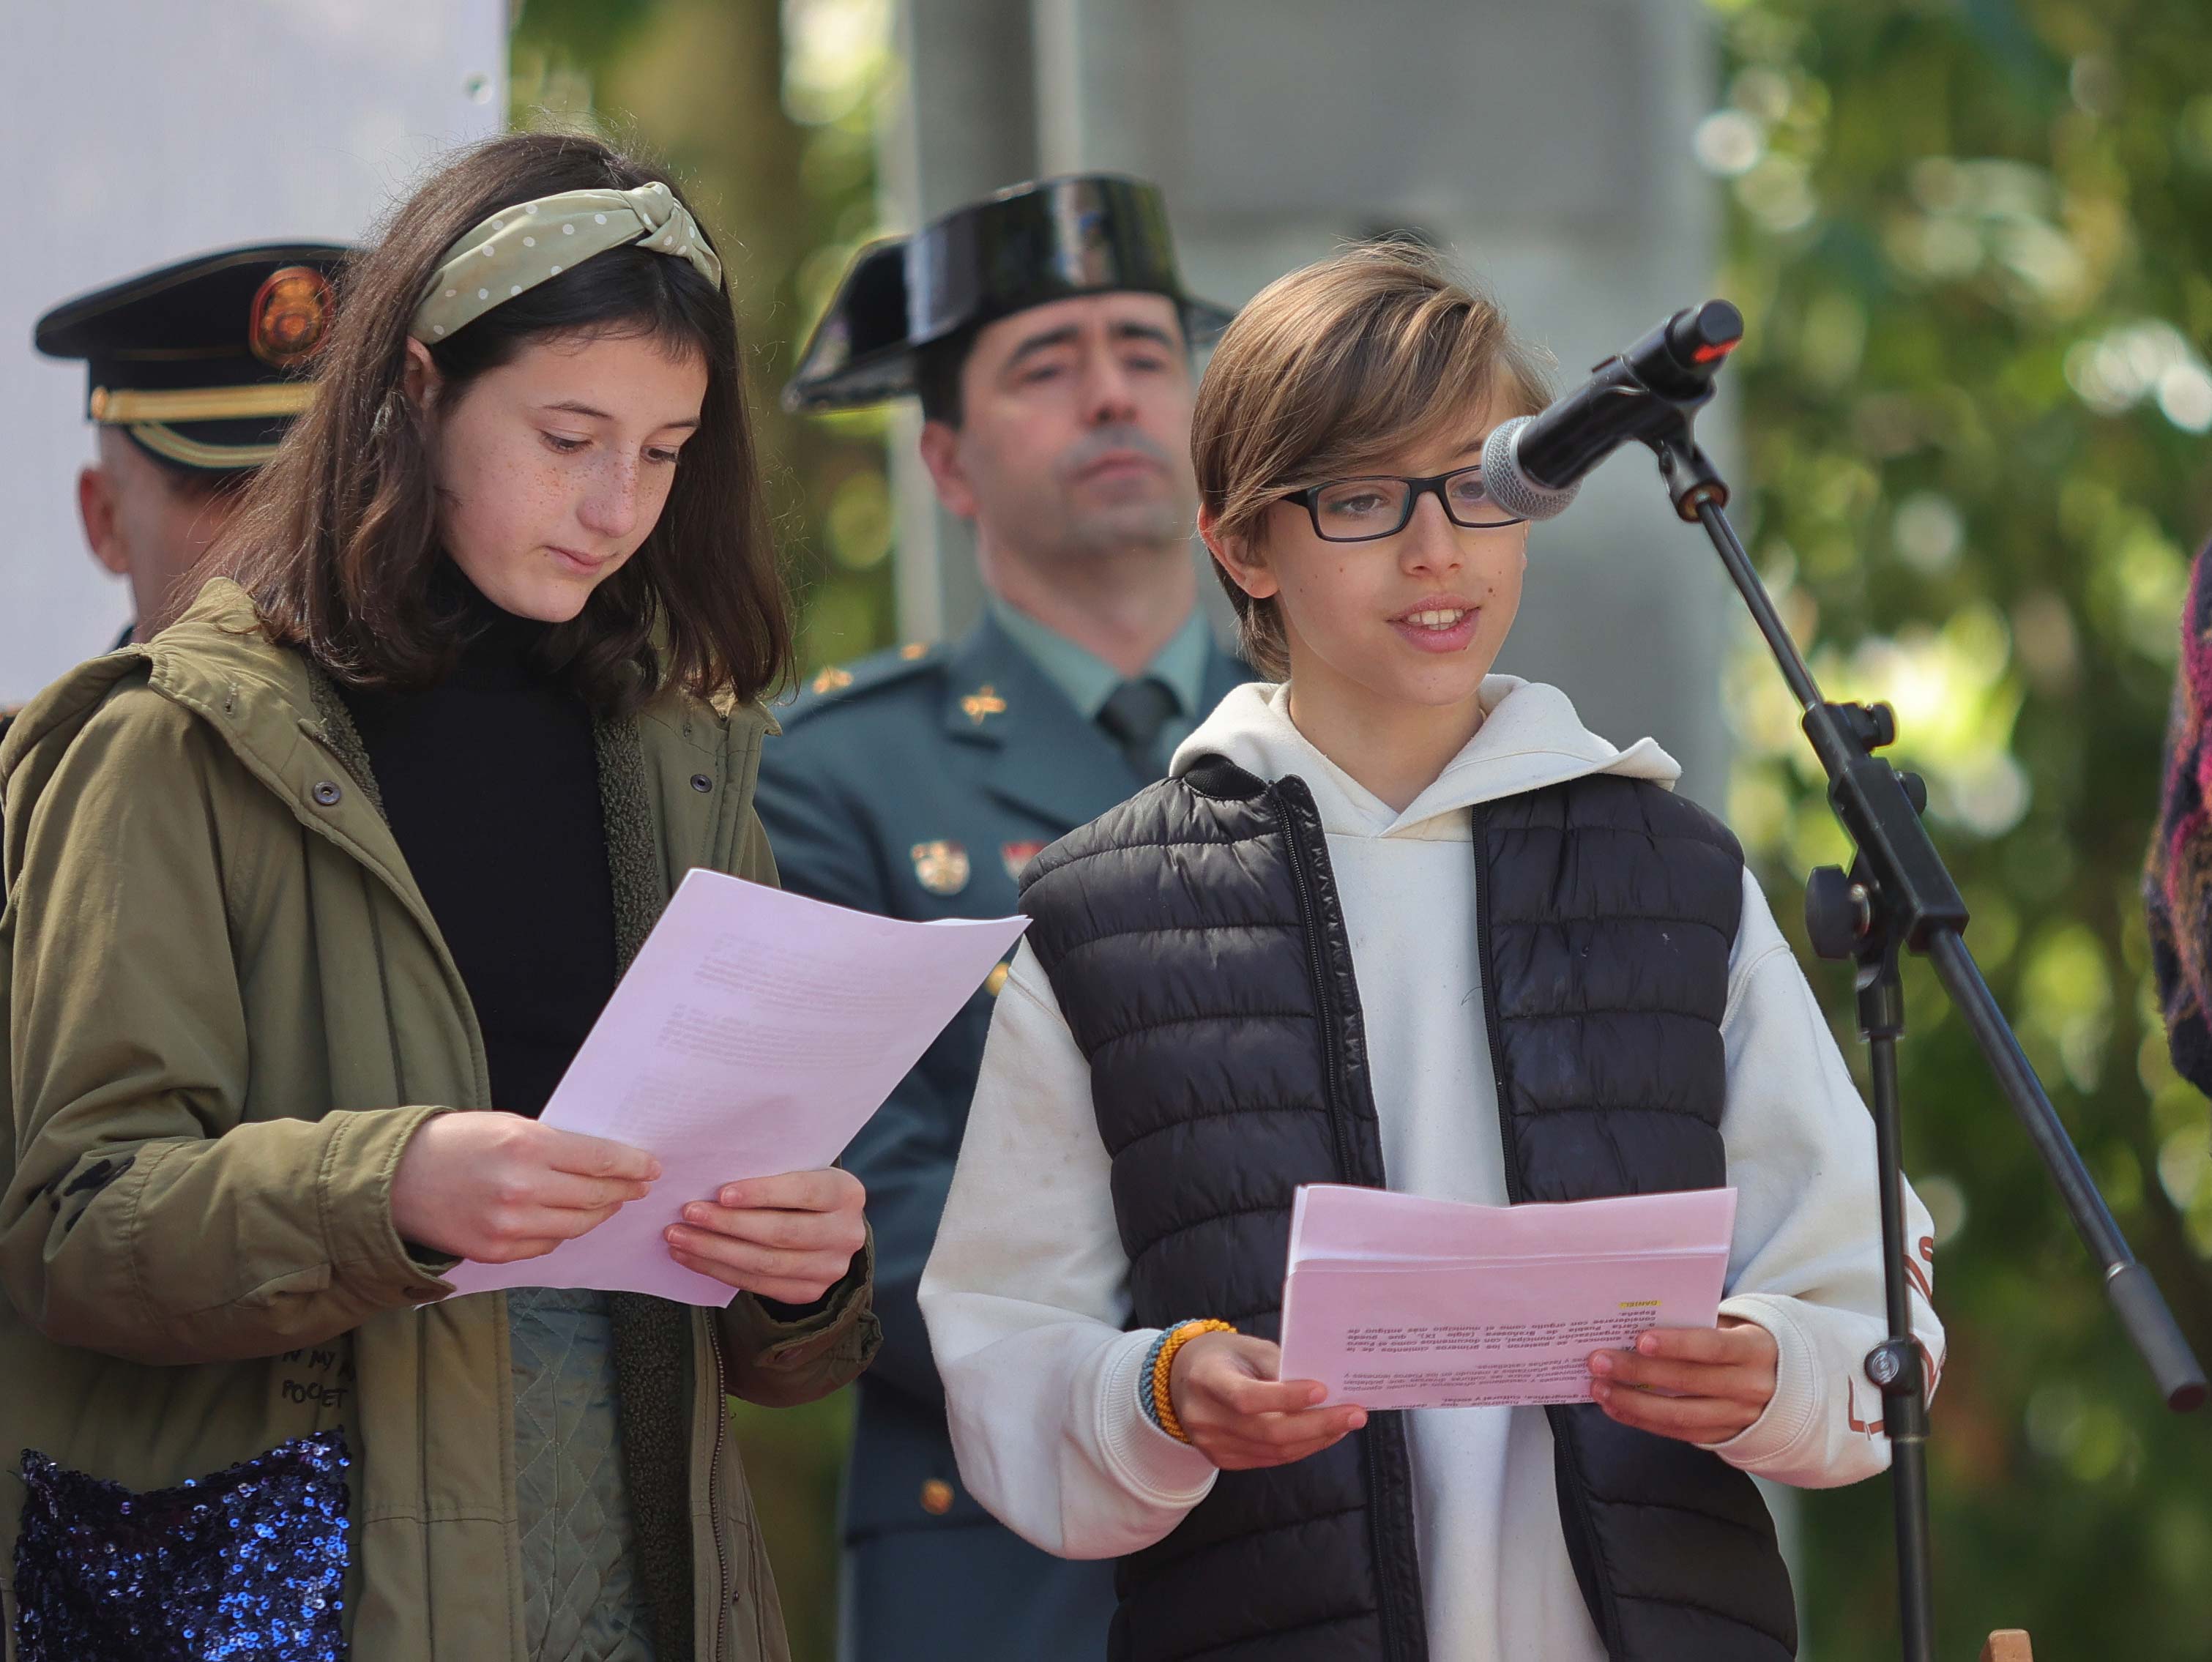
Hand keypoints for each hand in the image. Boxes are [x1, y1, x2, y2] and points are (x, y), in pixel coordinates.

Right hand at [391, 1111, 659, 1262]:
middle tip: (639, 1186)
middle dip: (624, 1191)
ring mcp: (508, 1225)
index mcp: (527, 1146)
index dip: (632, 1165)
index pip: (600, 1159)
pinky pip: (547, 1245)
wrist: (395, 1180)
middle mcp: (522, 1189)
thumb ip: (554, 1144)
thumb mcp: (509, 1126)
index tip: (651, 1167)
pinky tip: (569, 1220)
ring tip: (611, 1203)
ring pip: (577, 1226)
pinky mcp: (495, 1252)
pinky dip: (564, 1232)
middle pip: (594, 1196)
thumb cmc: (455, 1143)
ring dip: (601, 1214)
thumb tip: (602, 1160)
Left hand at [664, 1168, 866, 1303]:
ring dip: (714, 1251)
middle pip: (781, 1233)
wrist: (829, 1227)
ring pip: (764, 1263)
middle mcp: (846, 1233)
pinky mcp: (809, 1291)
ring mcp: (830, 1268)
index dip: (762, 1193)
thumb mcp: (802, 1171)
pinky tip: (691, 1256)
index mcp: (847, 1193)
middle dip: (728, 1224)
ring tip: (679, 1237)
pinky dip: (718, 1270)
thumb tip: (711, 1178)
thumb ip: (772, 1173)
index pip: (804, 1191)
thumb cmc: (803, 1190)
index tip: (722, 1193)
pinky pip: (756, 1285)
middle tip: (688, 1214)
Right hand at [1167, 1332, 1366, 1470]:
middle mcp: (1204, 1418)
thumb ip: (1280, 1366)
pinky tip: (1324, 1434)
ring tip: (1347, 1423)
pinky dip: (1302, 1448)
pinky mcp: (1223, 1460)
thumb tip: (1326, 1390)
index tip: (1323, 1390)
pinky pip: (1270, 1459)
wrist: (1184, 1381)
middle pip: (1268, 1432)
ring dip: (1317, 1439)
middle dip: (1318, 1425)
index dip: (1285, 1397)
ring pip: (1274, 1451)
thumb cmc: (1224, 1357)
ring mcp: (1212, 1445)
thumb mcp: (1247, 1348)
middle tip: (1355, 1414)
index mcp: (1206, 1380)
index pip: (1246, 1398)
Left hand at [1587, 1317, 1777, 1443]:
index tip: (1640, 1339)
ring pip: (1680, 1414)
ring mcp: (1739, 1416)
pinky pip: (1679, 1432)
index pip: (1714, 1346)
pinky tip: (1615, 1407)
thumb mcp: (1735, 1326)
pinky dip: (1643, 1420)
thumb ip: (1698, 1323)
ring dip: (1633, 1401)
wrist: (1787, 1384)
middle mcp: (1751, 1386)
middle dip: (1638, 1370)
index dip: (1677, 1344)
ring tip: (1599, 1387)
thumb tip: (1640, 1319)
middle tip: (1599, 1360)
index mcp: (1754, 1349)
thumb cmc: (1742, 1343)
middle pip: (1688, 1381)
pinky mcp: (1724, 1436)